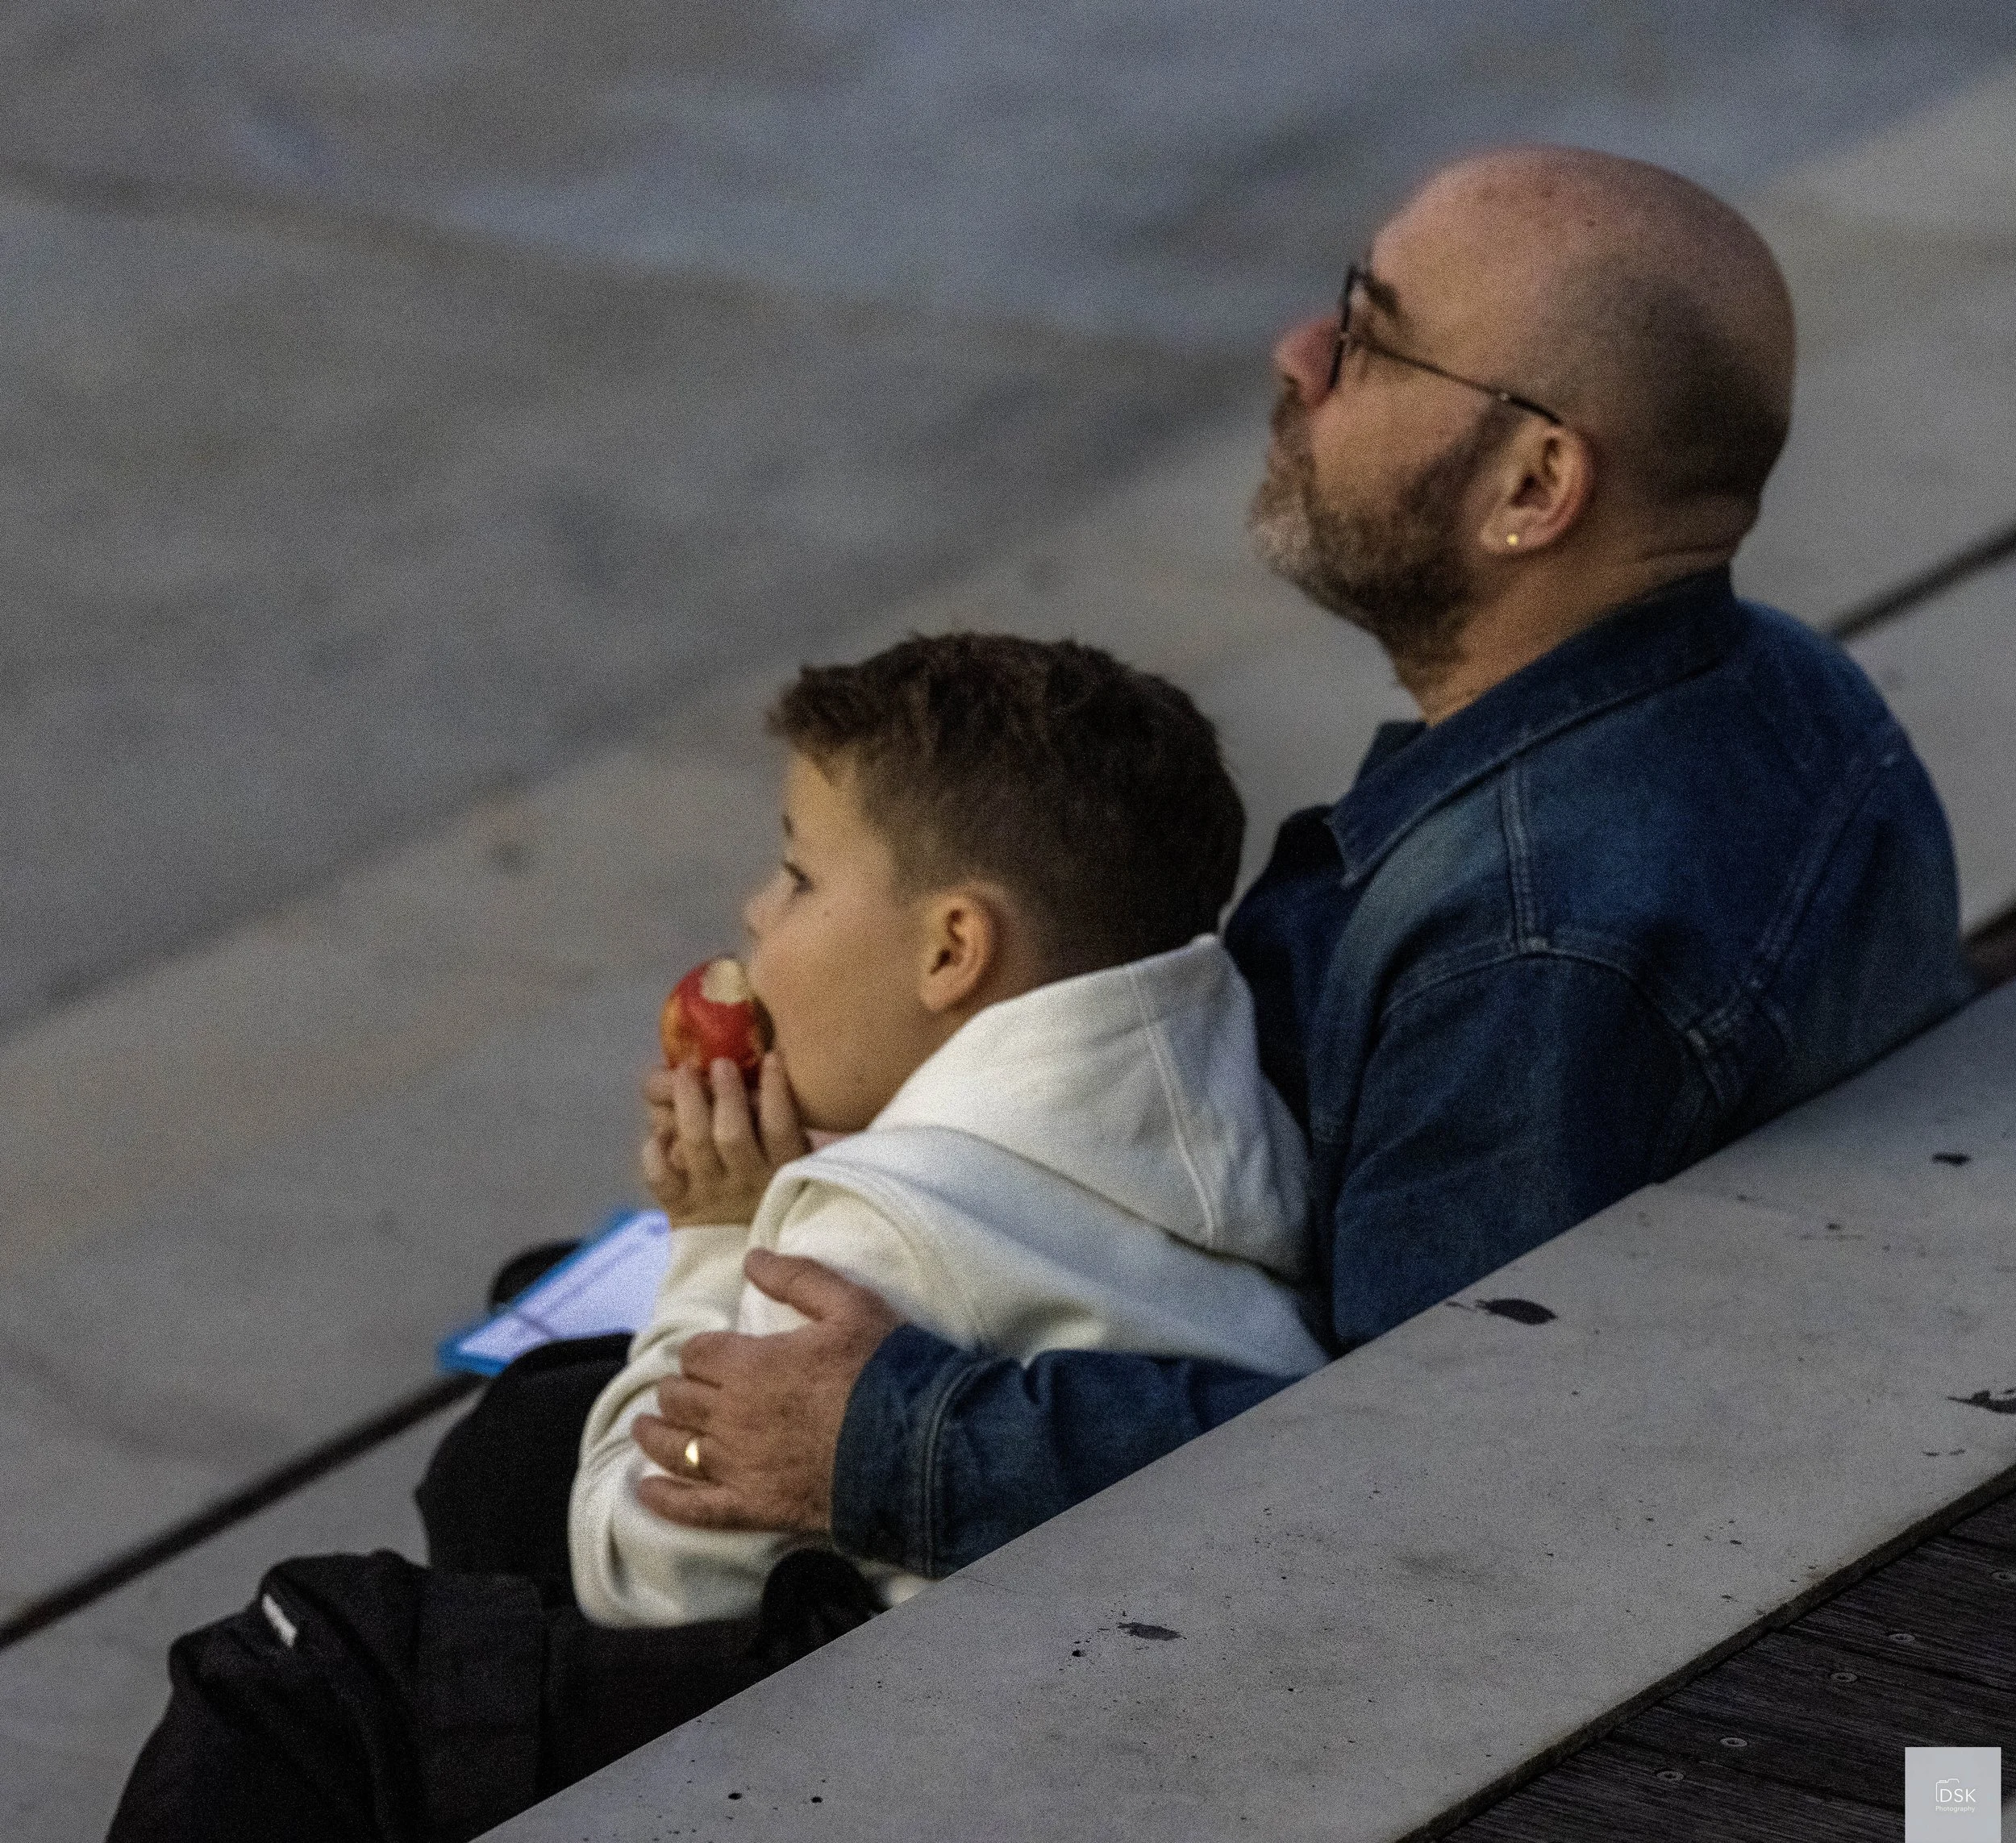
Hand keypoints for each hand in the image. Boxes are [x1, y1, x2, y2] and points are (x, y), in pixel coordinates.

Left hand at [633, 1249, 902, 1534]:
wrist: (916, 1447)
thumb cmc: (884, 1369)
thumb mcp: (850, 1305)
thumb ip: (797, 1278)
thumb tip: (752, 1258)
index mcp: (750, 1364)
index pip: (698, 1353)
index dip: (700, 1352)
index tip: (710, 1355)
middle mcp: (732, 1415)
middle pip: (680, 1398)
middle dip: (676, 1389)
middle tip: (681, 1389)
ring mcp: (738, 1466)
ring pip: (674, 1448)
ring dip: (654, 1435)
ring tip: (644, 1428)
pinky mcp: (752, 1507)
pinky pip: (693, 1508)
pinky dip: (664, 1500)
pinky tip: (646, 1492)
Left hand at [641, 1051, 808, 1226]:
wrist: (744, 1269)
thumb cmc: (773, 1202)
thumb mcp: (797, 1170)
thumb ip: (794, 1134)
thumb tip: (777, 1079)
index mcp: (782, 1171)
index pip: (780, 1127)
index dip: (775, 1090)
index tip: (771, 1058)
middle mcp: (746, 1183)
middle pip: (731, 1134)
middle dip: (725, 1094)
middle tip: (720, 1063)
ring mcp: (710, 1195)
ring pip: (694, 1144)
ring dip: (688, 1105)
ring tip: (684, 1074)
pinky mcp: (680, 1208)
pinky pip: (660, 1178)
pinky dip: (654, 1153)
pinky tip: (658, 1133)